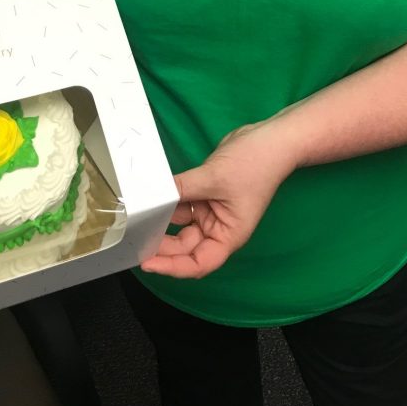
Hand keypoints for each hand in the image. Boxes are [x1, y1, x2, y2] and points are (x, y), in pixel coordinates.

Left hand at [140, 120, 294, 279]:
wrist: (270, 138)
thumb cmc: (254, 165)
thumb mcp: (214, 178)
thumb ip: (181, 188)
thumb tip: (151, 196)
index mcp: (228, 235)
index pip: (198, 263)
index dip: (172, 267)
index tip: (148, 263)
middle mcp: (219, 228)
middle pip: (186, 247)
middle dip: (162, 245)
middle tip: (136, 238)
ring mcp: (211, 210)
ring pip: (181, 225)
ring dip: (162, 222)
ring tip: (137, 219)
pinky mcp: (205, 193)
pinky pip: (182, 203)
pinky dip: (168, 202)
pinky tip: (151, 198)